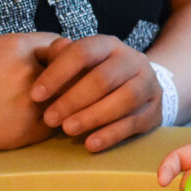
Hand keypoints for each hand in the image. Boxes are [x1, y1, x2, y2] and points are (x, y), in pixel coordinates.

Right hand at [0, 33, 57, 165]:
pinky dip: (48, 121)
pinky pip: (55, 122)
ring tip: (42, 103)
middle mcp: (31, 73)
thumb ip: (25, 50)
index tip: (55, 62)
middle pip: (71, 71)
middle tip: (62, 83)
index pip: (61, 45)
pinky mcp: (31, 131)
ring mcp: (33, 104)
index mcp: (19, 47)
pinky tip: (27, 121)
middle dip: (67, 76)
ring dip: (61, 100)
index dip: (60, 55)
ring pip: (67, 98)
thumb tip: (58, 52)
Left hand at [31, 35, 161, 152]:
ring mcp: (148, 84)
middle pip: (104, 78)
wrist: (140, 86)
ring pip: (125, 99)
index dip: (57, 73)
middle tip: (50, 119)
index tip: (35, 95)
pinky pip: (134, 123)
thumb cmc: (97, 75)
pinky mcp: (155, 110)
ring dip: (93, 116)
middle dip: (73, 99)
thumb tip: (49, 54)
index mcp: (109, 45)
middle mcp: (133, 60)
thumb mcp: (80, 63)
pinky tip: (90, 144)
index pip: (83, 52)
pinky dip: (111, 135)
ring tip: (68, 130)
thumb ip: (62, 58)